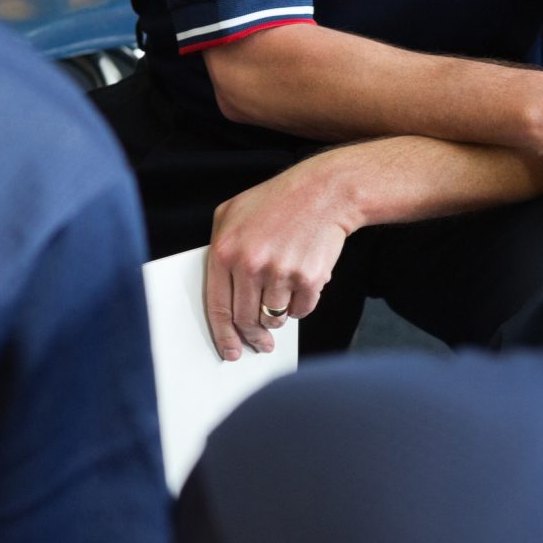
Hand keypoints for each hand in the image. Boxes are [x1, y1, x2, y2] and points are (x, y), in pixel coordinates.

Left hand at [205, 155, 360, 360]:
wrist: (325, 191)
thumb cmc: (278, 201)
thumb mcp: (232, 213)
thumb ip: (218, 248)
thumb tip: (218, 292)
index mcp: (224, 251)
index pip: (217, 307)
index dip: (223, 335)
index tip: (230, 351)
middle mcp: (250, 264)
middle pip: (245, 319)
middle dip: (253, 336)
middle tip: (260, 343)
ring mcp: (280, 272)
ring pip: (273, 318)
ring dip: (277, 318)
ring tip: (282, 298)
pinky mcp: (309, 278)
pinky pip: (300, 311)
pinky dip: (300, 307)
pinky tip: (300, 286)